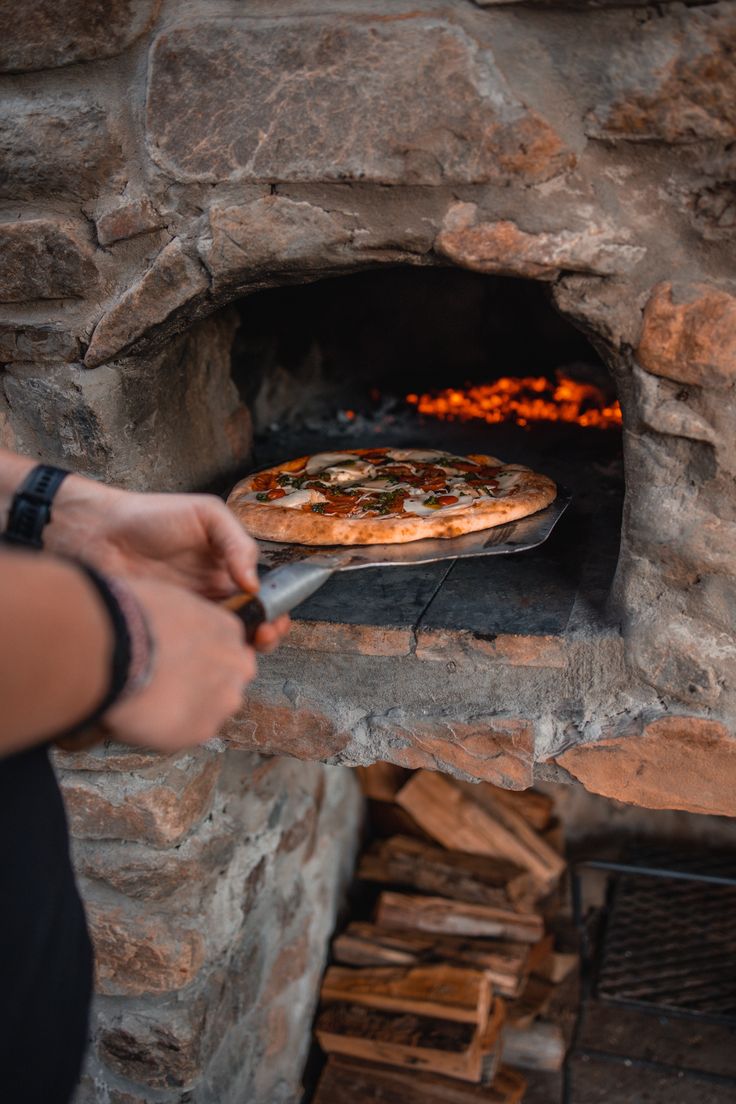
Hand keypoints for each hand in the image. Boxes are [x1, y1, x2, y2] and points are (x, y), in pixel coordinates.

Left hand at [46, 476, 290, 653]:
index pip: (264, 595)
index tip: (277, 617)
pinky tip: (208, 647)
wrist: (99, 533)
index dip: (277, 609)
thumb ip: (237, 543)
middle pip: (251, 624)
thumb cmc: (151, 516)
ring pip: (224, 641)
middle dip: (265, 635)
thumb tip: (254, 583)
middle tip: (262, 635)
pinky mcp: (168, 629)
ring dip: (239, 647)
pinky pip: (193, 648)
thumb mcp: (207, 515)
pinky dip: (205, 653)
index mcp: (229, 568)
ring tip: (241, 643)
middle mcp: (214, 595)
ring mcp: (191, 614)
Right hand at [104, 577, 256, 750]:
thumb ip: (183, 618)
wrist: (115, 647)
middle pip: (228, 680)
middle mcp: (236, 665)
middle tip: (167, 683)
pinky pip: (190, 731)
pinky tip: (147, 715)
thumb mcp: (167, 598)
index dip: (202, 656)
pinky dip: (171, 728)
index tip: (180, 660)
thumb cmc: (132, 615)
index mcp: (228, 629)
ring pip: (211, 709)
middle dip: (203, 683)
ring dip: (189, 707)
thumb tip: (169, 624)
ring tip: (153, 700)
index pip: (227, 648)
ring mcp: (223, 699)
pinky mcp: (202, 729)